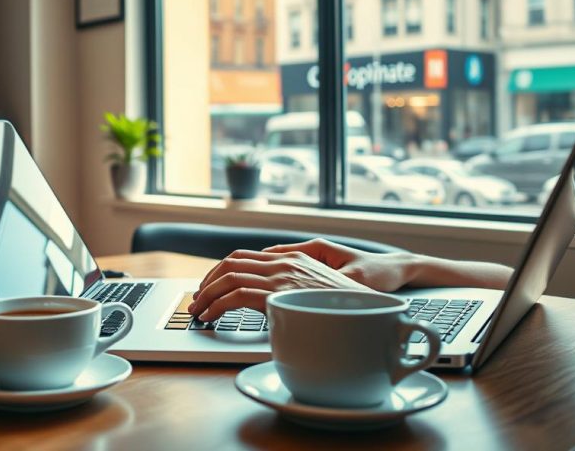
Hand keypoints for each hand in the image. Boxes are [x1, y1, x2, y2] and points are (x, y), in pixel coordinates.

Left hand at [187, 239, 396, 321]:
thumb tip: (277, 305)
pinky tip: (211, 317)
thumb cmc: (353, 301)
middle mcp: (284, 262)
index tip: (208, 287)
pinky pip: (236, 295)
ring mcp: (282, 276)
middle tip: (197, 301)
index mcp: (291, 257)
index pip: (242, 257)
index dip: (218, 272)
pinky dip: (216, 306)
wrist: (378, 298)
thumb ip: (298, 289)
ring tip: (199, 312)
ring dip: (205, 296)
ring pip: (227, 278)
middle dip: (206, 283)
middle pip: (229, 263)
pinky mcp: (281, 293)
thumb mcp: (321, 290)